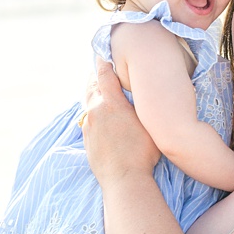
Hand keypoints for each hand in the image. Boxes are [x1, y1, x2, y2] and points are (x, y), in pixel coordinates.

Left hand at [81, 57, 161, 184]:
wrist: (123, 179)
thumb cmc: (142, 152)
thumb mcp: (147, 123)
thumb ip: (140, 106)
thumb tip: (143, 94)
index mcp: (110, 103)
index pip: (103, 75)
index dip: (103, 63)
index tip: (104, 55)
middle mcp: (94, 111)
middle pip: (91, 87)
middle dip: (96, 77)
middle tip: (101, 69)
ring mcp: (88, 126)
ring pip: (87, 103)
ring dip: (93, 94)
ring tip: (99, 89)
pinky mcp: (86, 139)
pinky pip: (87, 118)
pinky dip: (91, 110)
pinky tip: (98, 114)